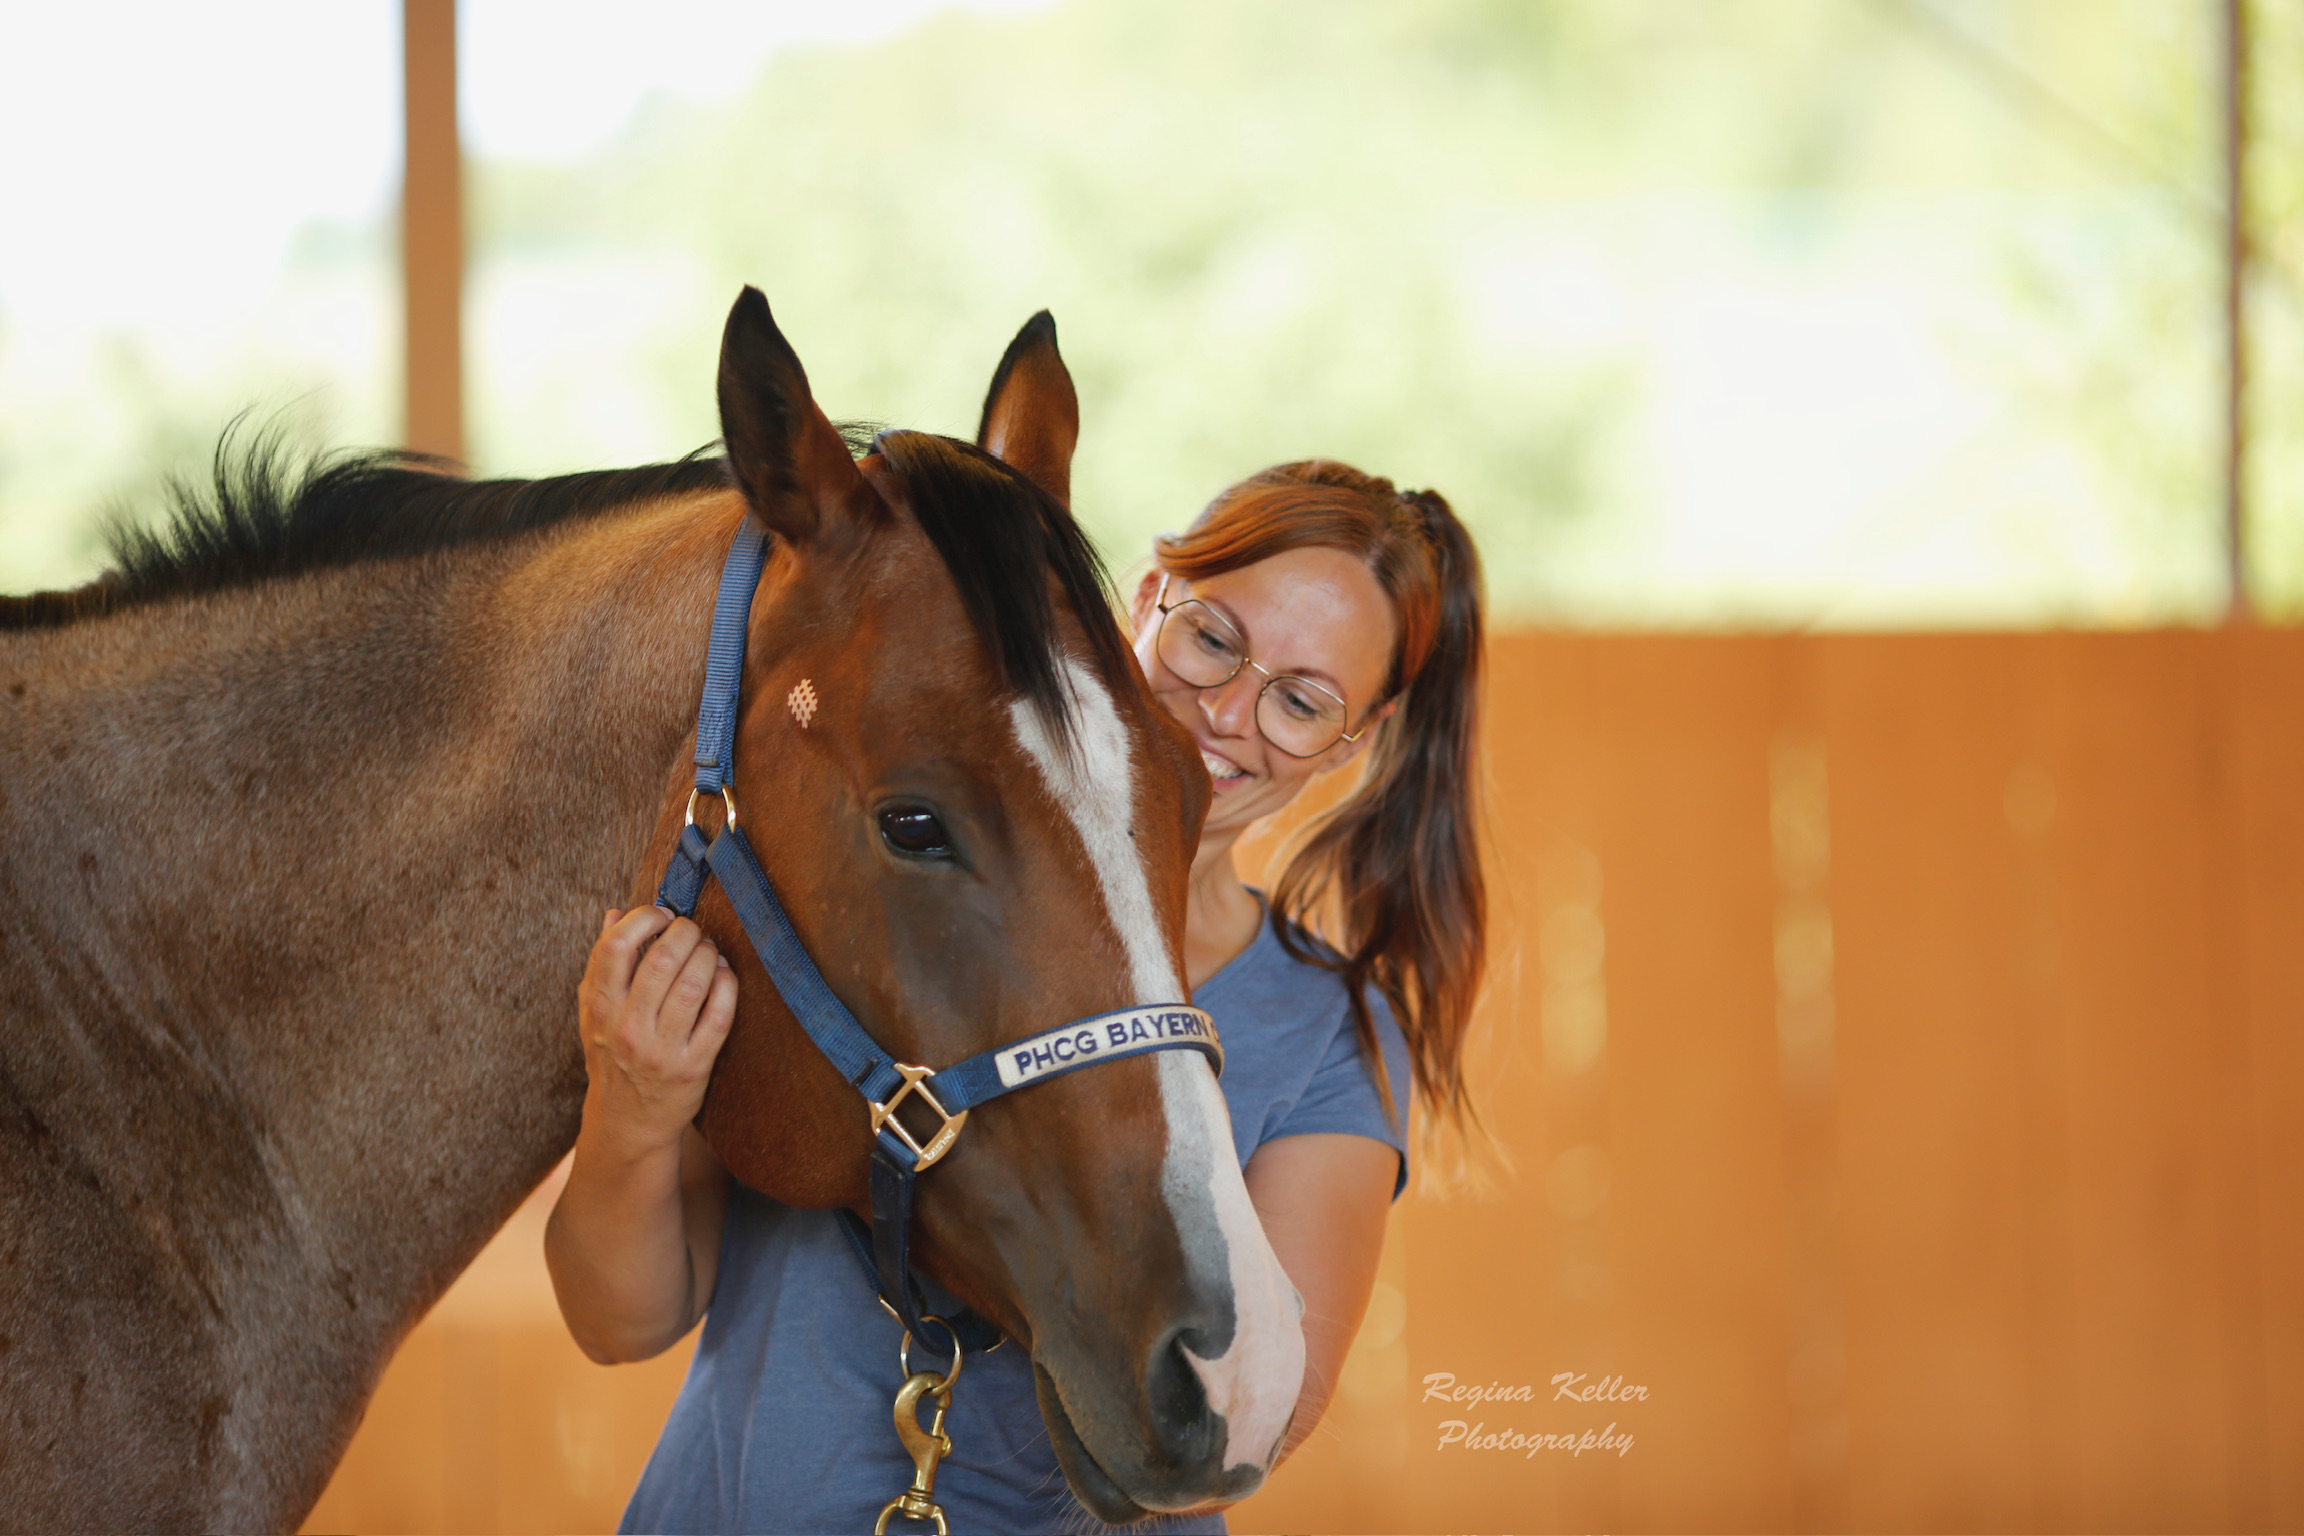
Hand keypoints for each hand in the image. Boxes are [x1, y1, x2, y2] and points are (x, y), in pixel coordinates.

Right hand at [577, 906, 737, 1158]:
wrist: (627, 1123)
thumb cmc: (611, 1056)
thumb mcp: (593, 1013)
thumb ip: (601, 964)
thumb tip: (614, 914)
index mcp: (600, 1008)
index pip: (616, 946)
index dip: (644, 918)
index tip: (661, 915)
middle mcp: (628, 1028)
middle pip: (662, 960)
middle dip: (685, 932)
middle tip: (692, 930)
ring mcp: (662, 1049)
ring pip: (694, 984)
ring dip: (709, 954)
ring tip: (709, 949)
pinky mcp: (694, 1066)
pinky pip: (719, 1015)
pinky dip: (727, 985)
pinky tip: (724, 974)